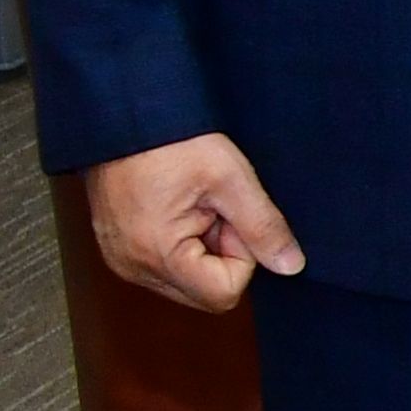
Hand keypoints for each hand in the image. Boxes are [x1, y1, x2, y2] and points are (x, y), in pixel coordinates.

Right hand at [86, 133, 302, 311]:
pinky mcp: (120, 251)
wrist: (126, 117)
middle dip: (222, 256)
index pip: (224, 293)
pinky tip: (179, 210)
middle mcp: (133, 268)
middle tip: (214, 210)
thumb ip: (264, 227)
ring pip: (188, 282)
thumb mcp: (232, 179)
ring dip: (203, 250)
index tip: (230, 218)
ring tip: (195, 206)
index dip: (241, 257)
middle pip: (205, 293)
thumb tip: (290, 266)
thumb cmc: (172, 142)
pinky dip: (182, 246)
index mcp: (157, 255)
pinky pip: (166, 268)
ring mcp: (122, 262)